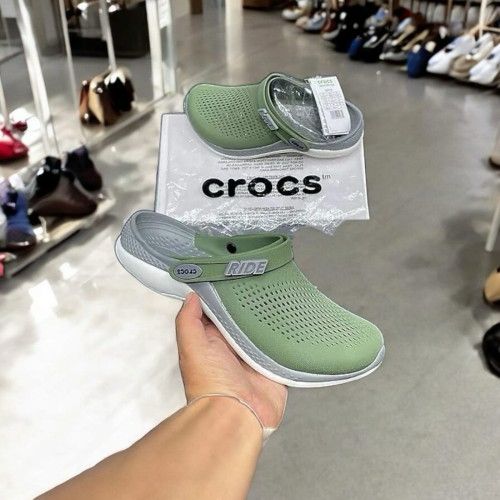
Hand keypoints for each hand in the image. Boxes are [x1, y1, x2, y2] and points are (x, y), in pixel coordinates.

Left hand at [175, 293, 287, 429]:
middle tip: (257, 281)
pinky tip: (290, 320)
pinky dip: (285, 335)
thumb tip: (190, 296)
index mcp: (211, 342)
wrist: (237, 414)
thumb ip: (188, 320)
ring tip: (276, 295)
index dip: (220, 297)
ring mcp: (252, 357)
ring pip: (262, 330)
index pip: (216, 313)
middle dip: (248, 305)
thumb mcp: (191, 347)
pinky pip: (281, 346)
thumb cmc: (210, 385)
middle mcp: (231, 349)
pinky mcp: (272, 366)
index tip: (228, 277)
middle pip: (241, 319)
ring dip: (268, 319)